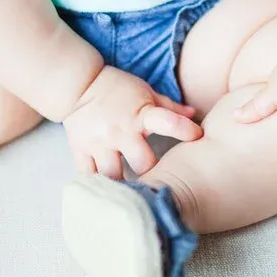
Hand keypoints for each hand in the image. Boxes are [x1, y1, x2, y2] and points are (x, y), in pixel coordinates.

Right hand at [63, 66, 202, 178]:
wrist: (79, 84)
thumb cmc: (119, 88)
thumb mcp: (146, 92)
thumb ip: (170, 108)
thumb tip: (194, 114)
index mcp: (141, 115)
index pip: (168, 122)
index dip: (185, 130)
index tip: (198, 136)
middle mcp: (120, 131)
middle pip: (143, 164)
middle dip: (152, 172)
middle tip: (157, 179)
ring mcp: (98, 143)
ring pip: (114, 176)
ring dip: (124, 184)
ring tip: (131, 192)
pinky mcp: (80, 150)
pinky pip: (88, 176)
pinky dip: (98, 184)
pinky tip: (107, 189)